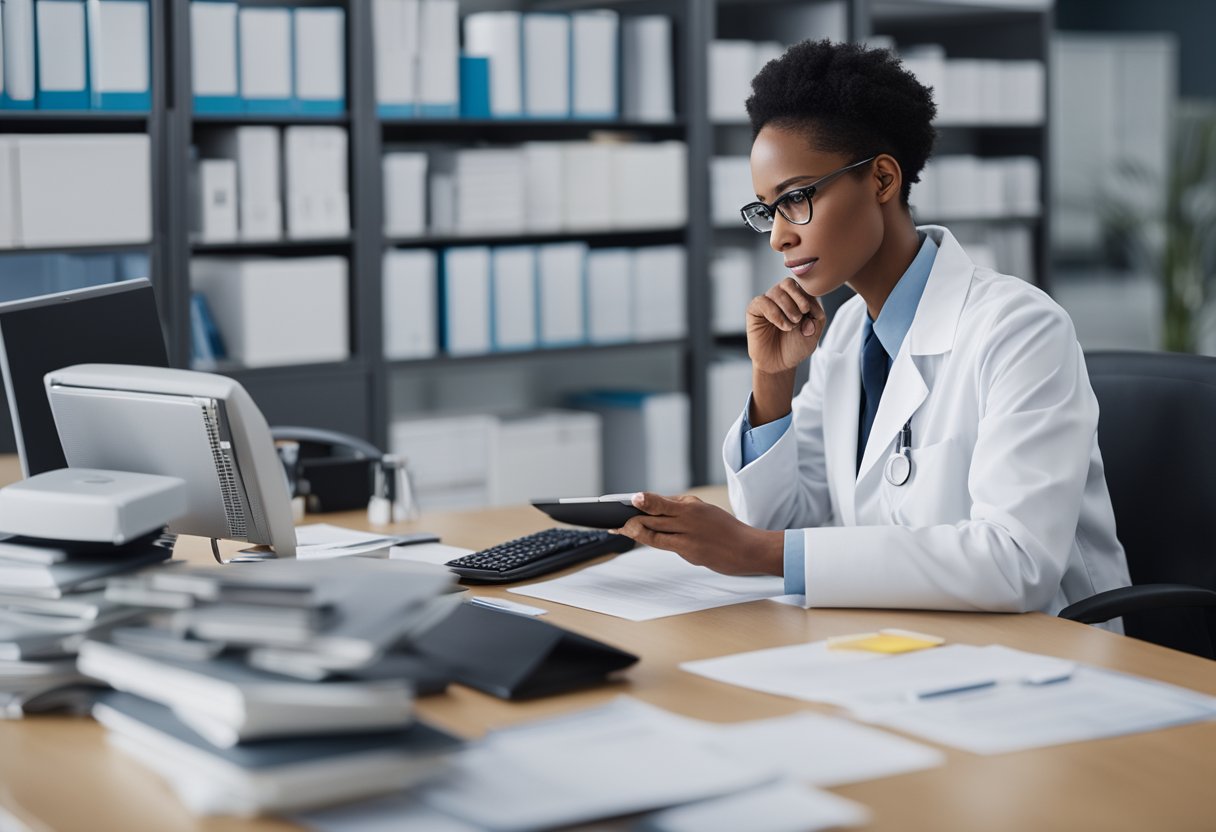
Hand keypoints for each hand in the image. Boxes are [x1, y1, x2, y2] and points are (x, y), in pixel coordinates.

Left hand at [612, 492, 783, 576]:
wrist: (748, 549)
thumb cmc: (725, 530)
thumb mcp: (703, 511)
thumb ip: (679, 509)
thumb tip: (655, 508)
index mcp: (691, 504)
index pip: (660, 501)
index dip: (641, 501)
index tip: (628, 500)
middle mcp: (688, 516)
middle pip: (652, 515)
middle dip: (631, 517)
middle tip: (613, 520)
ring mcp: (688, 535)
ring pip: (653, 531)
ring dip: (633, 530)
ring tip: (620, 529)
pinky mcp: (690, 551)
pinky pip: (664, 545)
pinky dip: (649, 540)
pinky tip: (639, 537)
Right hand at [746, 278, 825, 374]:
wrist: (779, 364)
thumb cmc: (795, 347)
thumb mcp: (813, 332)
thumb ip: (816, 317)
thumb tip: (807, 306)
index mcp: (796, 299)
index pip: (802, 285)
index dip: (807, 297)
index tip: (809, 314)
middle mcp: (781, 298)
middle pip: (788, 283)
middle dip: (797, 301)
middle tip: (798, 319)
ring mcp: (767, 303)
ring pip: (776, 291)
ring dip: (787, 309)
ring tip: (790, 326)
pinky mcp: (754, 310)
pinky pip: (762, 302)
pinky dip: (775, 314)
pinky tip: (781, 326)